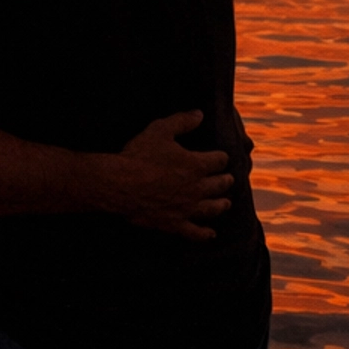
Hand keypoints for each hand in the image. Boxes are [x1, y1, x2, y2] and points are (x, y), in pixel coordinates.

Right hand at [115, 110, 232, 240]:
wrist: (121, 184)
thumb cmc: (139, 156)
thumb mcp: (159, 130)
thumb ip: (181, 121)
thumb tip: (199, 114)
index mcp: (196, 165)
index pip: (218, 160)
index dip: (220, 157)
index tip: (221, 156)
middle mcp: (197, 188)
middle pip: (219, 185)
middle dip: (225, 180)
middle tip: (228, 179)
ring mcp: (187, 208)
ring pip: (212, 208)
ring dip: (221, 204)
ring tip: (226, 203)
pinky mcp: (175, 223)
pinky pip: (195, 232)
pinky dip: (205, 234)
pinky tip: (210, 234)